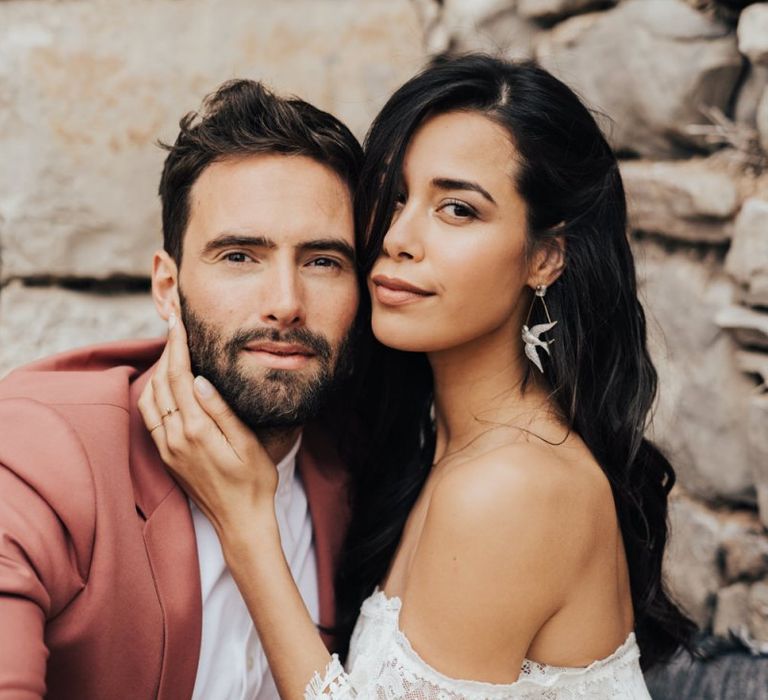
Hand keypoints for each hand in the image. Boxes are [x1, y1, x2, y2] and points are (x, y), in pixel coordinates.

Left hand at [138, 313, 278, 534]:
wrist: (241, 522)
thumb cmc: (254, 482)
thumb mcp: (247, 444)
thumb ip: (221, 411)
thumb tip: (199, 379)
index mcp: (196, 430)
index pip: (179, 375)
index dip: (177, 344)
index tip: (177, 319)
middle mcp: (174, 438)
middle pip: (161, 381)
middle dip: (166, 348)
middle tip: (174, 323)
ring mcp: (167, 448)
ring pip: (150, 398)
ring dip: (158, 369)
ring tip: (172, 348)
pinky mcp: (167, 457)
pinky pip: (149, 417)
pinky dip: (153, 392)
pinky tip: (164, 384)